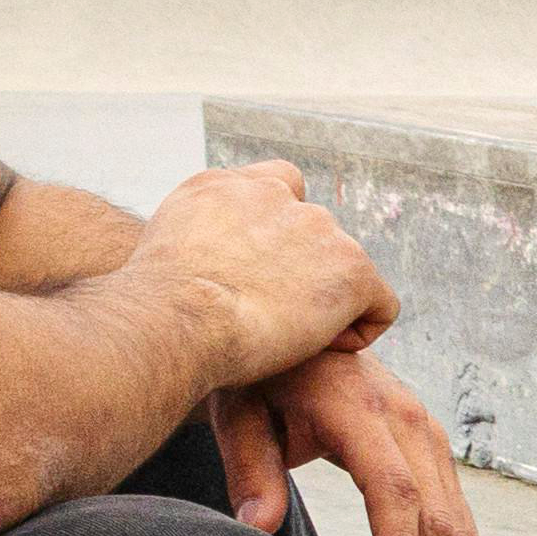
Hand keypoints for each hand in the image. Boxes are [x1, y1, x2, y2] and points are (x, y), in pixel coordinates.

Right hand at [133, 158, 399, 385]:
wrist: (175, 317)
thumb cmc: (156, 311)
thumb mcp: (162, 256)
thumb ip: (198, 246)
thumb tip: (209, 274)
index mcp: (224, 187)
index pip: (279, 187)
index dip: (281, 234)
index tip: (262, 276)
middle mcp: (275, 196)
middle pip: (314, 234)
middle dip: (301, 276)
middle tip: (266, 320)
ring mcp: (317, 227)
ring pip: (343, 271)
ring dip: (324, 305)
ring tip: (285, 339)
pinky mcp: (351, 266)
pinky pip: (380, 303)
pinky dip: (360, 330)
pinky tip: (325, 348)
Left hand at [218, 340, 482, 535]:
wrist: (295, 332)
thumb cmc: (258, 376)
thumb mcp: (239, 411)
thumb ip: (250, 466)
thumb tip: (259, 528)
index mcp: (360, 408)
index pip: (392, 488)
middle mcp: (408, 420)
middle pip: (433, 519)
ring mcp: (429, 435)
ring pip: (455, 525)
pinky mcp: (434, 452)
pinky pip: (458, 517)